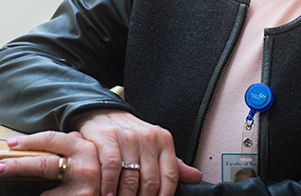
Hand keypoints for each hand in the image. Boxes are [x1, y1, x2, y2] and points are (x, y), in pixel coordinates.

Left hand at [0, 130, 101, 195]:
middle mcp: (85, 166)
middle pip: (41, 164)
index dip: (28, 141)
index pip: (51, 139)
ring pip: (45, 192)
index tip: (11, 144)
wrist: (124, 195)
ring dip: (36, 192)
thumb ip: (80, 146)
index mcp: (85, 148)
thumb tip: (61, 139)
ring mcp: (83, 188)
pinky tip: (46, 195)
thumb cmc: (108, 178)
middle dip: (16, 166)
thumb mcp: (96, 155)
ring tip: (27, 185)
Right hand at [70, 109, 201, 195]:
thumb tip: (196, 177)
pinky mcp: (107, 137)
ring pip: (131, 178)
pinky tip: (108, 193)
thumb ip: (173, 164)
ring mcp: (127, 137)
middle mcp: (148, 138)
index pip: (170, 176)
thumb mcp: (155, 146)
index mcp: (163, 140)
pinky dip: (109, 185)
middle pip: (150, 181)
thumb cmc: (131, 135)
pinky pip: (111, 168)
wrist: (104, 112)